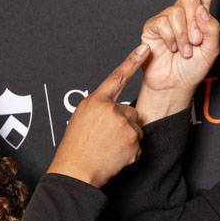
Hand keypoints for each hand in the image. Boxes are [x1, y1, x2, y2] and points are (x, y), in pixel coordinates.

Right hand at [48, 45, 147, 186]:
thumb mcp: (81, 119)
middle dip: (123, 125)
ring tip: (108, 148)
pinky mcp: (132, 140)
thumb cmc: (75, 149)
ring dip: (126, 139)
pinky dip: (130, 153)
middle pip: (130, 112)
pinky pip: (138, 145)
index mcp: (94, 101)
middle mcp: (110, 109)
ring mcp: (123, 124)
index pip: (116, 77)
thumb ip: (99, 109)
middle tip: (105, 139)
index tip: (144, 49)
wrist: (76, 171)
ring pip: (135, 128)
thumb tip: (115, 108)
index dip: (132, 62)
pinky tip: (114, 156)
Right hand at [135, 0, 219, 122]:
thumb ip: (212, 28)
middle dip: (196, 23)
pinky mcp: (153, 26)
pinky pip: (164, 23)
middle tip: (196, 43)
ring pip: (177, 13)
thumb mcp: (212, 50)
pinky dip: (171, 39)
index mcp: (200, 15)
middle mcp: (183, 12)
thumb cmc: (193, 69)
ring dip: (184, 36)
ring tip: (185, 51)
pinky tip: (172, 49)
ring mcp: (166, 18)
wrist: (174, 85)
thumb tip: (201, 9)